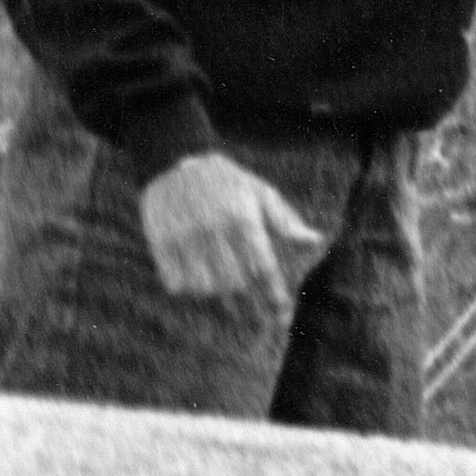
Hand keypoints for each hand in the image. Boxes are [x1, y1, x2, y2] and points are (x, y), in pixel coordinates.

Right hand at [139, 150, 323, 312]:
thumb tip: (316, 240)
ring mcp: (185, 237)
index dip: (274, 296)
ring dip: (215, 295)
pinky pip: (175, 284)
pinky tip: (194, 278)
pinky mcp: (159, 242)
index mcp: (243, 219)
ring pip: (205, 288)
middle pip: (234, 284)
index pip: (263, 268)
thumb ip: (286, 221)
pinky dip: (187, 289)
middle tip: (250, 309)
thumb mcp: (260, 193)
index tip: (282, 315)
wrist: (175, 161)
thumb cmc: (227, 182)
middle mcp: (214, 230)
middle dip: (246, 301)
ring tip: (221, 288)